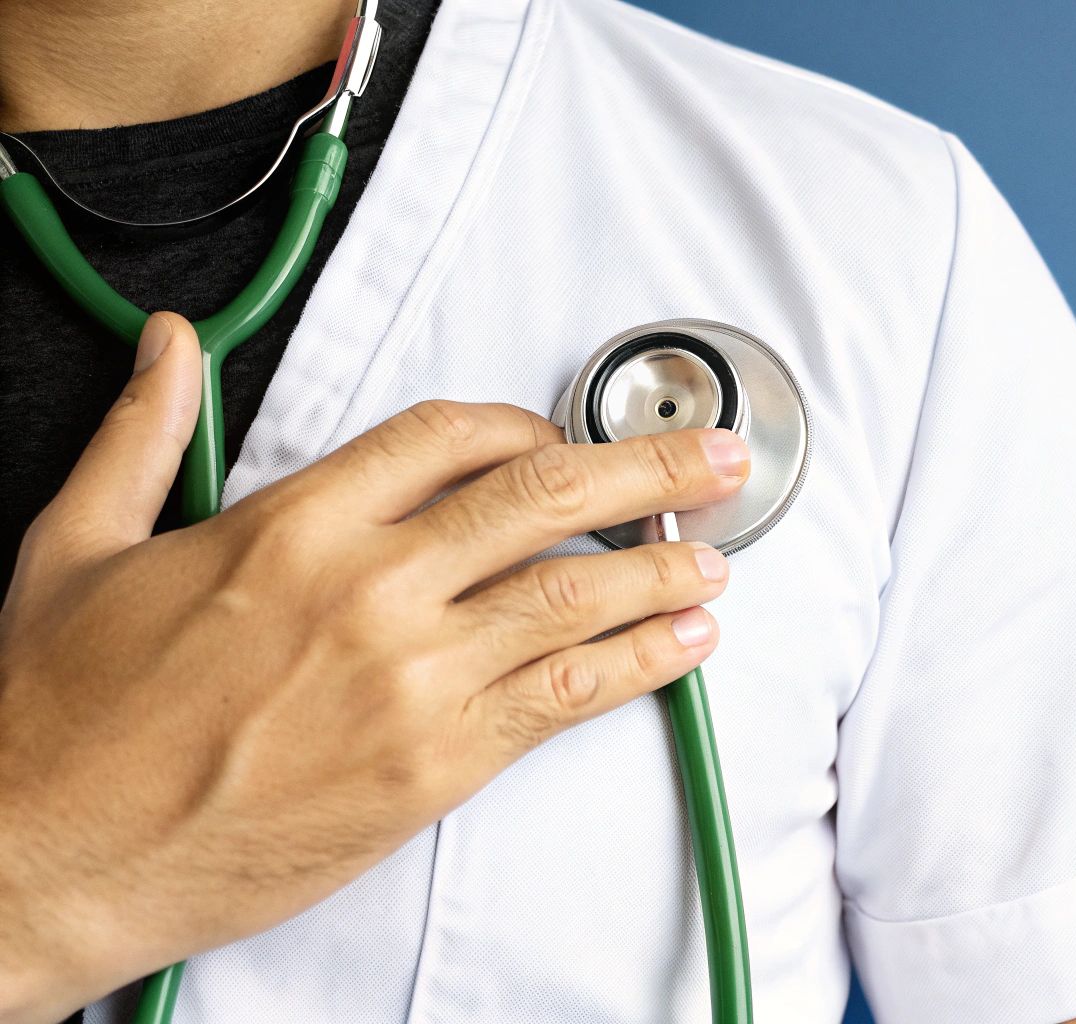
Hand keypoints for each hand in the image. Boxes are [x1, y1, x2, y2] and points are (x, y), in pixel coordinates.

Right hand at [0, 313, 749, 1022]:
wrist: (50, 854)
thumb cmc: (67, 714)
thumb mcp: (79, 546)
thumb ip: (145, 435)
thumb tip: (170, 346)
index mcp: (292, 522)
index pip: (449, 436)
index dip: (525, 425)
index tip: (560, 435)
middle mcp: (368, 587)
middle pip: (543, 499)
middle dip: (648, 469)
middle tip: (714, 457)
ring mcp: (410, 677)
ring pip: (575, 599)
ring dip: (665, 570)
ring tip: (717, 555)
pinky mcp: (434, 764)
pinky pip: (564, 698)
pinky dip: (638, 664)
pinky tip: (683, 645)